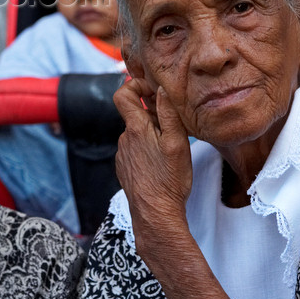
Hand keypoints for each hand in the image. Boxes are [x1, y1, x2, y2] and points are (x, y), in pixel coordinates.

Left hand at [113, 78, 192, 241]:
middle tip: (175, 125)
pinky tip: (161, 163)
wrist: (154, 213)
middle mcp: (124, 139)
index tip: (154, 91)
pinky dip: (147, 149)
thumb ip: (168, 113)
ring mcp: (123, 154)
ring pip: (137, 133)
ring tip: (171, 148)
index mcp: (136, 128)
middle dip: (154, 114)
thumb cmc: (169, 179)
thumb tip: (161, 89)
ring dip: (152, 134)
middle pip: (135, 114)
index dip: (136, 85)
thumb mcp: (177, 142)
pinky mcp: (125, 167)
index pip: (123, 93)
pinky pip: (135, 149)